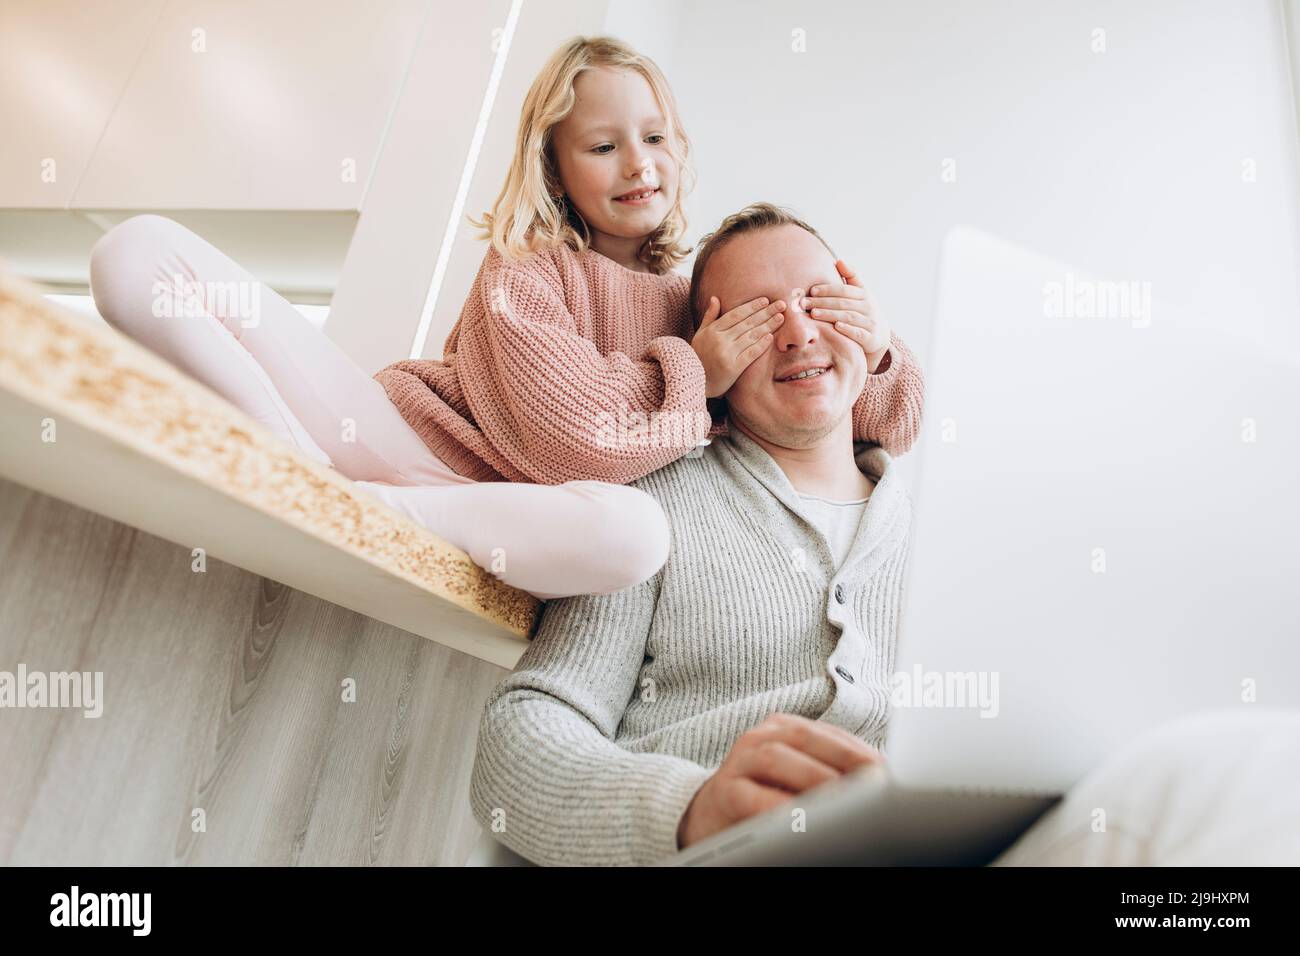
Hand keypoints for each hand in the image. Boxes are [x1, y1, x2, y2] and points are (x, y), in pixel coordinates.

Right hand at [676, 712, 884, 849]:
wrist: (710, 816)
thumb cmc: (765, 797)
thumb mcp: (798, 778)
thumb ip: (830, 772)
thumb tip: (881, 781)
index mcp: (784, 729)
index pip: (829, 733)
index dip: (859, 749)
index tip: (887, 768)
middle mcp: (760, 737)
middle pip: (805, 738)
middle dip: (843, 757)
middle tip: (874, 780)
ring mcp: (739, 762)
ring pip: (776, 758)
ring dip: (813, 776)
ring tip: (844, 795)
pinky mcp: (723, 792)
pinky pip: (751, 796)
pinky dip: (778, 805)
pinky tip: (801, 817)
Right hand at [691, 295, 786, 397]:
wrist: (693, 382)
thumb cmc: (697, 357)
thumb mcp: (700, 334)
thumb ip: (709, 317)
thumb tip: (715, 298)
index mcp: (712, 331)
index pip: (736, 314)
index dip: (752, 306)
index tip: (766, 300)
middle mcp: (720, 340)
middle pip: (747, 323)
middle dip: (766, 313)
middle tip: (781, 305)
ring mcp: (727, 354)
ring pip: (751, 336)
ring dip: (768, 326)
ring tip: (781, 318)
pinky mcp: (733, 368)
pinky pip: (750, 353)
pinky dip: (761, 345)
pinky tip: (771, 337)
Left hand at [802, 261, 890, 372]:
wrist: (880, 334)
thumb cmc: (864, 310)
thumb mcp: (861, 293)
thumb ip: (851, 277)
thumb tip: (838, 260)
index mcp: (864, 294)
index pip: (844, 290)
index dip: (828, 289)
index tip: (812, 290)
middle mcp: (868, 307)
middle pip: (843, 303)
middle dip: (823, 302)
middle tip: (804, 303)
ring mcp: (870, 322)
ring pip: (849, 317)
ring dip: (830, 315)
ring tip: (814, 314)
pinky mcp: (871, 338)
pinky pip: (859, 333)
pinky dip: (848, 329)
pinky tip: (836, 326)